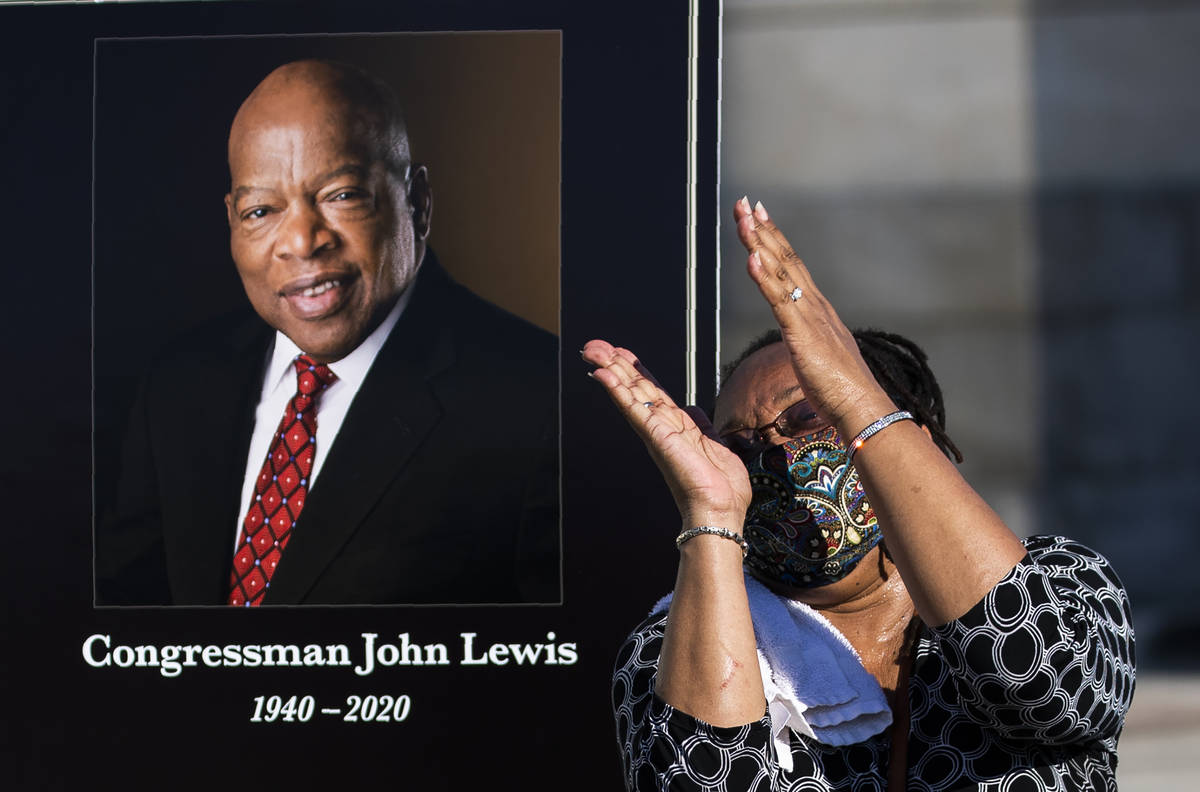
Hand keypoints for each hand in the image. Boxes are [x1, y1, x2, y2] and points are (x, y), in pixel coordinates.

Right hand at [581, 340, 750, 527]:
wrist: (720, 511)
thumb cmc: (721, 489)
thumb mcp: (714, 445)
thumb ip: (702, 426)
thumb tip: (694, 408)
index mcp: (675, 427)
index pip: (650, 391)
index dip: (634, 370)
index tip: (619, 352)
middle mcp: (661, 427)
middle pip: (634, 388)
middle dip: (614, 364)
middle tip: (592, 346)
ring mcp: (656, 432)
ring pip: (630, 393)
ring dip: (611, 370)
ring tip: (592, 351)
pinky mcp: (656, 437)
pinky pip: (634, 409)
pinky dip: (618, 391)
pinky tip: (604, 375)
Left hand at [734, 197, 894, 434]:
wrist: (862, 406)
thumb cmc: (842, 390)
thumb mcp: (819, 356)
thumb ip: (809, 341)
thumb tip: (802, 340)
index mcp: (818, 309)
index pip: (793, 266)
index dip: (775, 239)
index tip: (759, 215)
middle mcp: (815, 305)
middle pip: (785, 259)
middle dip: (762, 229)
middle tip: (745, 203)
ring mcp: (809, 316)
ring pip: (780, 272)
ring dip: (759, 243)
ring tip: (743, 219)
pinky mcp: (802, 333)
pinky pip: (778, 301)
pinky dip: (764, 277)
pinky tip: (751, 258)